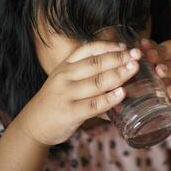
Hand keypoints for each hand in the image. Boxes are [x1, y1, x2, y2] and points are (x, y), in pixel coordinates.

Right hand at [16, 41, 140, 144]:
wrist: (33, 125)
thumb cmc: (55, 102)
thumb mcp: (66, 83)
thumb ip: (88, 79)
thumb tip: (119, 82)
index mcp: (65, 66)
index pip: (87, 50)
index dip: (107, 46)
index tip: (124, 46)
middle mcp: (65, 77)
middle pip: (96, 63)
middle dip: (118, 58)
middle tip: (137, 55)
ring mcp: (67, 94)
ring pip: (97, 82)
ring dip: (118, 74)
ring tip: (134, 68)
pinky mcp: (70, 112)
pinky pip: (94, 105)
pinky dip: (110, 99)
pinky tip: (123, 94)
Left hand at [141, 39, 170, 124]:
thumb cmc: (166, 87)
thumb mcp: (155, 75)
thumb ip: (144, 66)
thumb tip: (125, 61)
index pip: (164, 43)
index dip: (153, 44)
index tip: (141, 46)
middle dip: (161, 52)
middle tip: (149, 56)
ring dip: (170, 68)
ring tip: (158, 70)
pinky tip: (165, 91)